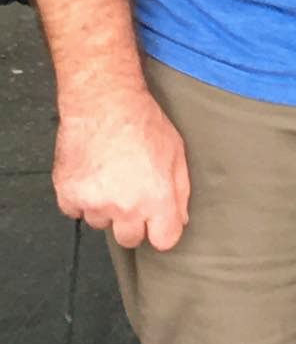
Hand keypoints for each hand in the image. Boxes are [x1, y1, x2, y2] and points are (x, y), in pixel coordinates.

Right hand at [54, 86, 189, 250]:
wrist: (103, 102)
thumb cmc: (142, 121)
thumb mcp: (176, 151)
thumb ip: (180, 190)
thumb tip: (180, 218)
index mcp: (156, 198)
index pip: (164, 241)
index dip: (163, 229)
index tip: (159, 219)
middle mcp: (125, 207)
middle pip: (130, 239)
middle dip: (133, 221)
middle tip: (132, 193)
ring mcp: (94, 203)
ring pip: (101, 223)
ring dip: (106, 207)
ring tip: (111, 174)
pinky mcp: (68, 195)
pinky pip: (76, 211)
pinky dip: (81, 197)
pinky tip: (91, 173)